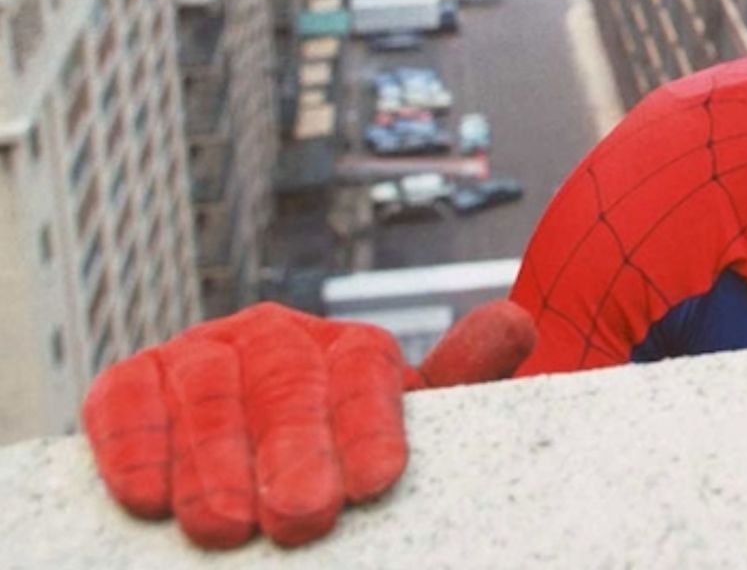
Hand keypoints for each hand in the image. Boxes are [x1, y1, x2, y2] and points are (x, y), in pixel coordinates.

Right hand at [81, 299, 534, 548]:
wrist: (260, 460)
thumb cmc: (344, 454)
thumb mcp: (406, 428)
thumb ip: (458, 382)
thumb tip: (515, 324)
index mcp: (350, 348)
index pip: (365, 375)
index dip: (368, 428)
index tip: (375, 483)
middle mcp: (275, 338)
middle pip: (284, 383)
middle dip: (291, 451)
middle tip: (301, 517)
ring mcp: (202, 354)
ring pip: (206, 393)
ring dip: (212, 462)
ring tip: (226, 527)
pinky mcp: (134, 381)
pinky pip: (126, 403)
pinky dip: (133, 446)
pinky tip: (147, 497)